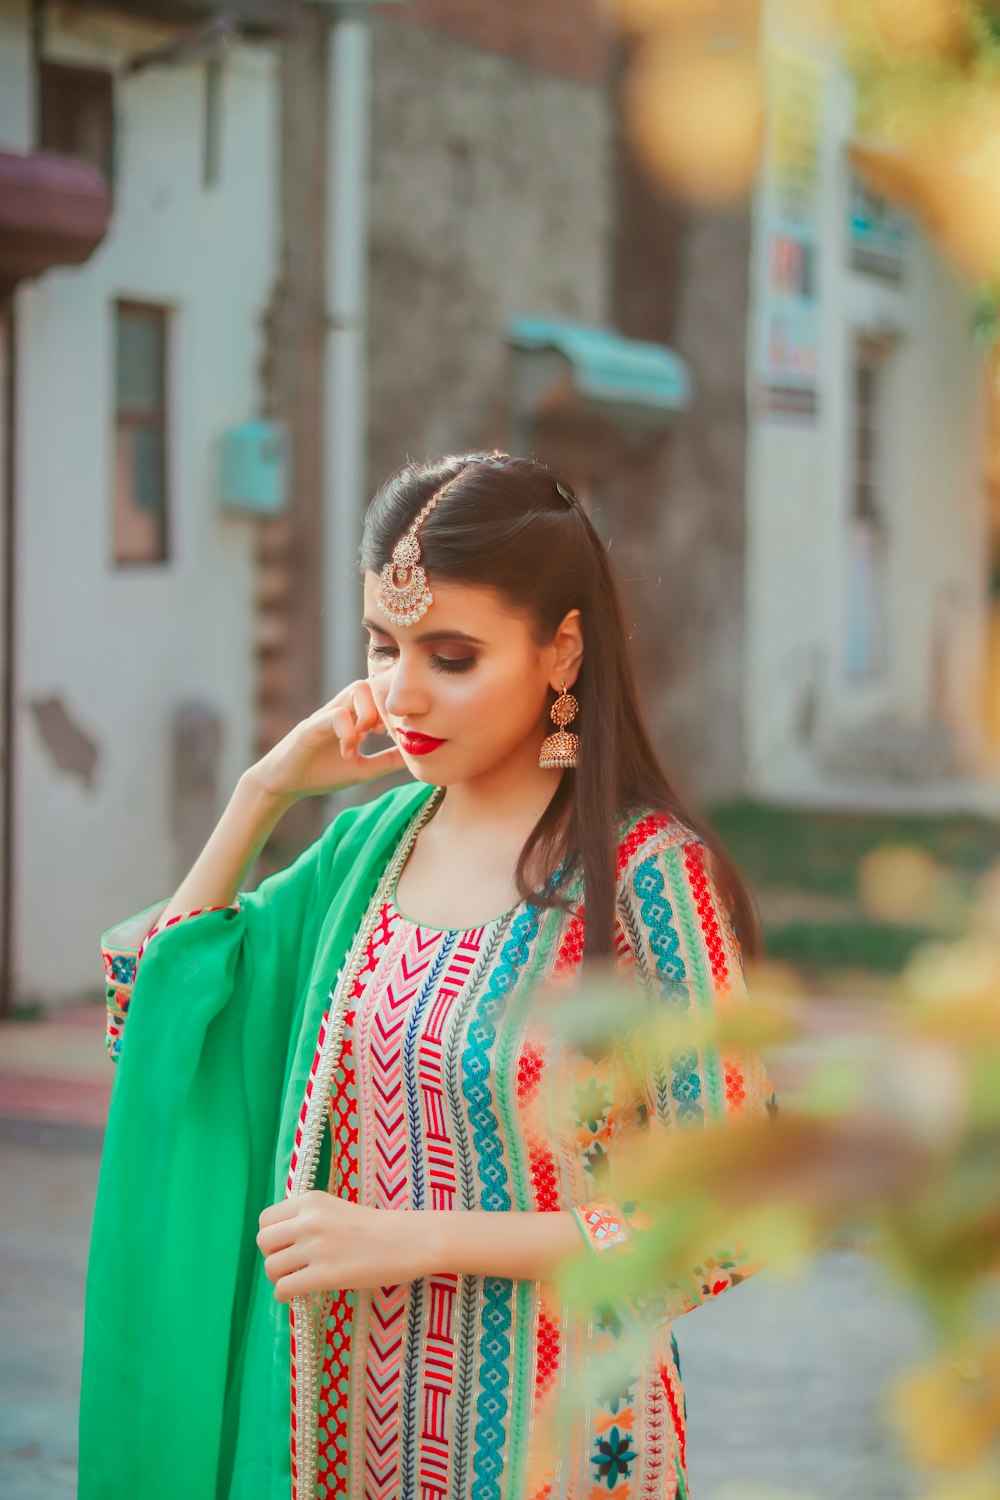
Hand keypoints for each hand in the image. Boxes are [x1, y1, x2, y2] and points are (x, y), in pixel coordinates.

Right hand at [246, 680, 404, 800]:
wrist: (286, 785)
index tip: (391, 735)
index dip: (392, 710)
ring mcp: (326, 715)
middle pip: (372, 683)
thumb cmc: (322, 773)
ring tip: (366, 739)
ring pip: (357, 689)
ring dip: (369, 714)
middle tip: (380, 734)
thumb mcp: (363, 769)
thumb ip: (387, 761)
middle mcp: (341, 710)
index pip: (379, 695)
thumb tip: (416, 756)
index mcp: (353, 717)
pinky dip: (349, 733)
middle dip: (383, 706)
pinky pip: (336, 715)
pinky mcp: (311, 726)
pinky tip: (348, 753)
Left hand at [256, 1191, 430, 1299]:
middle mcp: (308, 1220)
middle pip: (263, 1242)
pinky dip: (285, 1295)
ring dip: (279, 1278)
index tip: (286, 1245)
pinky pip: (284, 1288)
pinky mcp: (324, 1275)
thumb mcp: (336, 1209)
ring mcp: (316, 1248)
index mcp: (310, 1200)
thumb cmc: (376, 1226)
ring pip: (271, 1268)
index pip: (266, 1219)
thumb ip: (308, 1218)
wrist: (408, 1240)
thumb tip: (281, 1241)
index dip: (272, 1236)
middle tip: (290, 1264)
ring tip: (296, 1280)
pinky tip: (297, 1294)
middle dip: (272, 1256)